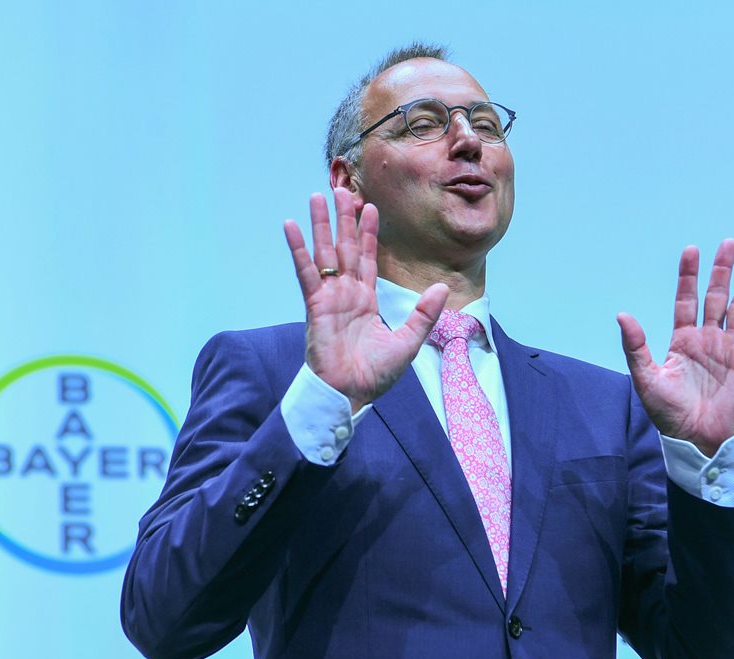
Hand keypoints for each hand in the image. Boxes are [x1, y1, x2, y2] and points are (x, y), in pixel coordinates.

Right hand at [285, 188, 448, 411]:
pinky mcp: (315, 305)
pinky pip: (306, 272)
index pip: (368, 259)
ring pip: (325, 252)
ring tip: (318, 195)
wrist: (350, 394)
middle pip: (346, 248)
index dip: (369, 234)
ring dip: (321, 224)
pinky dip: (299, 249)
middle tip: (342, 189)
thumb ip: (424, 313)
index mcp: (366, 301)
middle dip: (344, 219)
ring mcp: (329, 297)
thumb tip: (441, 287)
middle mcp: (346, 294)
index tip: (370, 208)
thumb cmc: (375, 376)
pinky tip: (292, 225)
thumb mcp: (409, 341)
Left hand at [617, 240, 733, 456]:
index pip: (686, 300)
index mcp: (682, 340)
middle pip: (716, 296)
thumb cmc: (669, 413)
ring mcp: (728, 348)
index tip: (691, 250)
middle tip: (728, 243)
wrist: (697, 439)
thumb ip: (636, 346)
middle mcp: (706, 339)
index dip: (689, 276)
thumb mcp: (646, 378)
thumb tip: (622, 315)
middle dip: (722, 270)